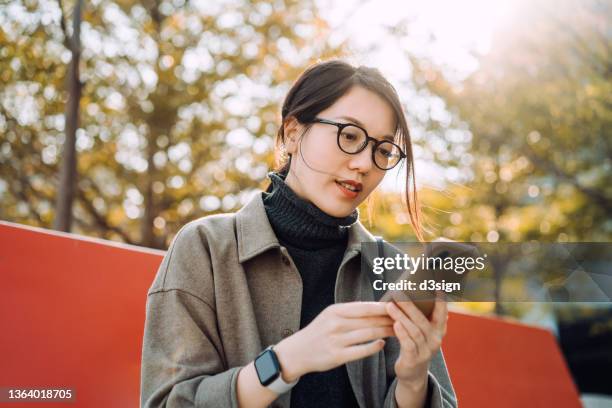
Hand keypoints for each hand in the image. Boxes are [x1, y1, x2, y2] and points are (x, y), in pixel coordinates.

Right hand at [274, 302, 393, 381]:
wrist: (297, 351)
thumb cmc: (318, 331)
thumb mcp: (330, 315)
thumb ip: (350, 312)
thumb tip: (375, 306)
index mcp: (335, 311)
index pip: (365, 307)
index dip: (383, 307)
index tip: (397, 306)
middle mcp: (336, 324)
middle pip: (369, 321)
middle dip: (388, 320)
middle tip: (403, 320)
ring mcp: (336, 340)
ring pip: (368, 334)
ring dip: (385, 332)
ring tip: (396, 331)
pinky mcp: (337, 356)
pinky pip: (361, 351)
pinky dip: (374, 347)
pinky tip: (382, 345)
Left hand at [385, 291, 447, 386]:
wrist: (412, 373)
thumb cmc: (415, 345)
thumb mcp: (422, 331)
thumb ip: (421, 316)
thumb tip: (408, 292)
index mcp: (439, 330)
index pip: (442, 313)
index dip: (440, 300)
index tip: (437, 285)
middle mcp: (435, 339)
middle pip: (423, 320)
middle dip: (410, 305)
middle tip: (399, 293)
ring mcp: (426, 350)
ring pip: (414, 331)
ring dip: (401, 317)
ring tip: (390, 306)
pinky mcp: (414, 359)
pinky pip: (408, 344)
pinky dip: (402, 333)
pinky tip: (395, 324)